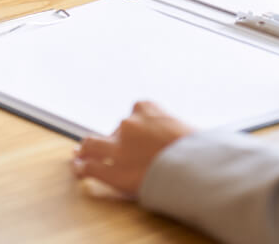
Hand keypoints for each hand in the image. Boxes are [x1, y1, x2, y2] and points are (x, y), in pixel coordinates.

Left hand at [72, 101, 193, 198]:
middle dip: (114, 139)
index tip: (135, 131)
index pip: (136, 111)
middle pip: (116, 130)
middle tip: (111, 147)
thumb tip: (177, 139)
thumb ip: (172, 129)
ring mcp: (118, 147)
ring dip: (86, 149)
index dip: (136, 124)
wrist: (195, 167)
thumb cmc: (199, 149)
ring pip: (93, 145)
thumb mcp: (187, 128)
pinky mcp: (113, 170)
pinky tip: (79, 170)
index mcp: (146, 108)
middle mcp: (128, 124)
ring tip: (80, 154)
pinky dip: (83, 168)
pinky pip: (91, 168)